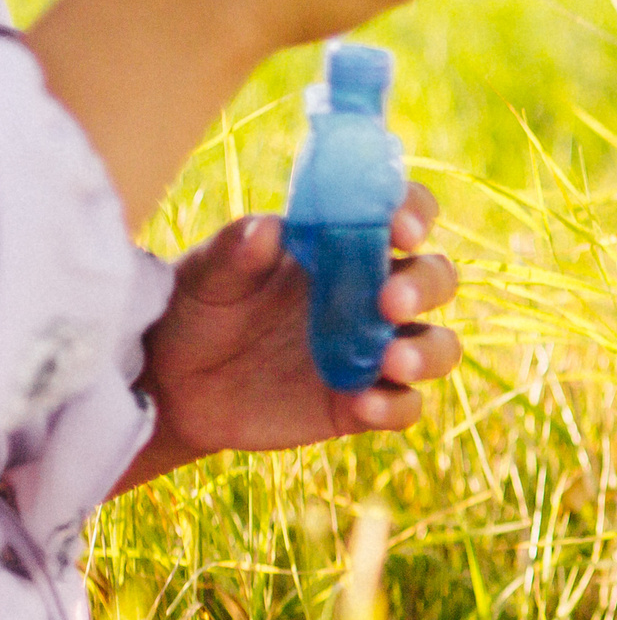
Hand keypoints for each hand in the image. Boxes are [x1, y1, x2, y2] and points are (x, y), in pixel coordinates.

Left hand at [117, 184, 460, 491]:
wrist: (174, 384)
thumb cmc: (197, 310)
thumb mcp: (204, 274)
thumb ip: (235, 250)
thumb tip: (269, 229)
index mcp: (344, 246)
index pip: (402, 215)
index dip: (415, 213)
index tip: (400, 228)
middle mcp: (373, 295)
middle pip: (436, 279)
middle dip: (424, 286)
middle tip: (389, 301)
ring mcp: (374, 352)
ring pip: (438, 346)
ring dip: (427, 351)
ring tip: (394, 360)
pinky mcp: (361, 404)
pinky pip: (403, 406)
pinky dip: (394, 405)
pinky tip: (363, 404)